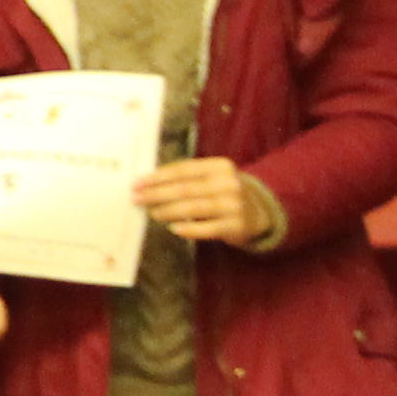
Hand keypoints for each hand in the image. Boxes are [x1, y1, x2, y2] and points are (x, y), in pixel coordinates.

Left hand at [136, 156, 267, 243]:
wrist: (259, 210)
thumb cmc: (224, 191)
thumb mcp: (212, 177)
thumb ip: (187, 177)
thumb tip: (148, 182)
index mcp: (220, 166)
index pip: (183, 170)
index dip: (158, 177)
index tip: (137, 183)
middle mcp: (228, 183)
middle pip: (185, 189)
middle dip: (157, 194)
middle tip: (137, 199)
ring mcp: (234, 205)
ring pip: (194, 208)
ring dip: (168, 211)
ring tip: (152, 213)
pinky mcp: (236, 226)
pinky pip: (207, 229)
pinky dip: (188, 229)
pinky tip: (173, 228)